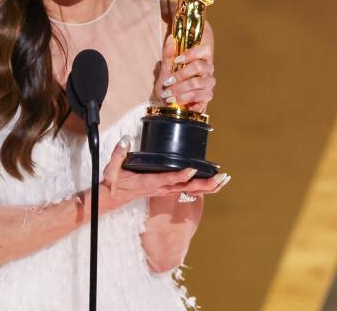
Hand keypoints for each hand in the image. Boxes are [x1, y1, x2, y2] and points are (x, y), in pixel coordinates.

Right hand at [102, 136, 229, 204]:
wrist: (113, 197)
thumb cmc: (114, 183)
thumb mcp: (112, 168)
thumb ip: (119, 153)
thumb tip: (125, 139)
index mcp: (150, 182)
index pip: (168, 179)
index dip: (181, 176)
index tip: (193, 170)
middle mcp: (161, 188)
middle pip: (187, 188)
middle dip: (205, 183)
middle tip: (221, 178)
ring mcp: (165, 190)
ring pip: (191, 190)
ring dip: (208, 186)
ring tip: (224, 179)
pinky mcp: (167, 189)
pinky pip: (188, 190)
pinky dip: (202, 187)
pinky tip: (213, 184)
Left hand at [154, 23, 214, 113]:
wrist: (168, 100)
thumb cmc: (169, 82)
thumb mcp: (165, 68)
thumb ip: (168, 54)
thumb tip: (171, 39)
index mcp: (201, 59)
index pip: (205, 50)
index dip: (192, 53)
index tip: (177, 60)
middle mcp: (208, 71)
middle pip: (199, 67)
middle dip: (181, 75)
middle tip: (168, 82)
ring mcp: (208, 84)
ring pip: (197, 83)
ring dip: (180, 89)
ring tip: (168, 94)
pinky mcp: (206, 97)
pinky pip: (199, 98)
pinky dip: (185, 100)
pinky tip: (176, 102)